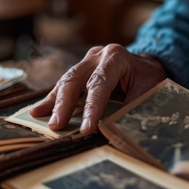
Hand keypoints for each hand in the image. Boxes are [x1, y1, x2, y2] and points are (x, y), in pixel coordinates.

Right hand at [30, 44, 165, 133]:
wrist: (149, 64)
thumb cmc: (149, 79)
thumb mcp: (148, 92)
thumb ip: (130, 108)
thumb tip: (115, 132)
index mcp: (116, 57)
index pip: (99, 84)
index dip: (92, 108)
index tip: (86, 129)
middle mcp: (98, 56)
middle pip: (75, 79)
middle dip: (64, 104)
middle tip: (56, 125)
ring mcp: (87, 61)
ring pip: (66, 81)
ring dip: (54, 102)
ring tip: (40, 118)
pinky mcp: (81, 69)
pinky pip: (65, 84)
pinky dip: (53, 99)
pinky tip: (38, 110)